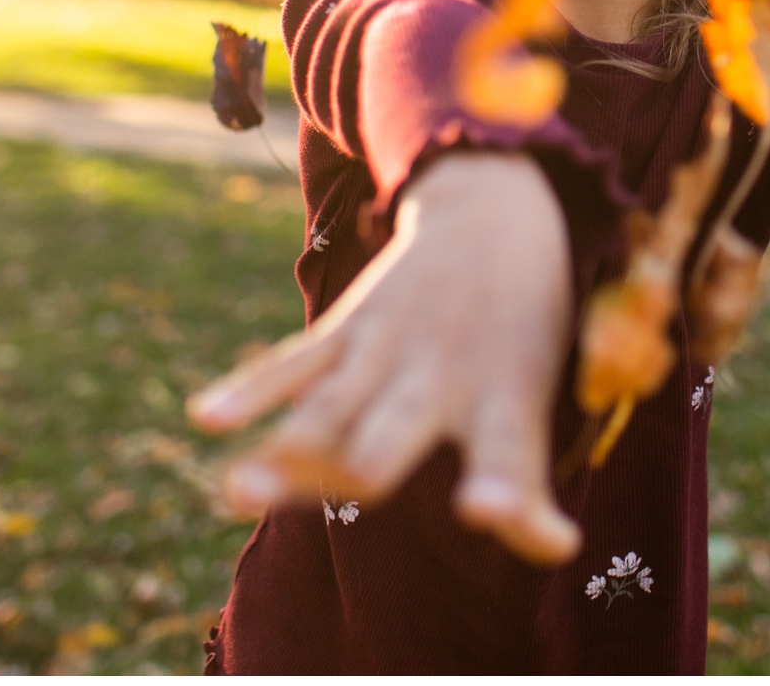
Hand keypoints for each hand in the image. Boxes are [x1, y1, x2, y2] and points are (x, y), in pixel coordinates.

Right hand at [189, 152, 582, 564]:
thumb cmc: (520, 336)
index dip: (504, 488)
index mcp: (507, 399)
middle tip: (352, 484)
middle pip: (396, 431)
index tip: (485, 509)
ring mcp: (387, 347)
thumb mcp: (535, 405)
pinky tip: (205, 416)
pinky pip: (294, 363)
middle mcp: (443, 373)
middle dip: (368, 461)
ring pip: (330, 407)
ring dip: (288, 448)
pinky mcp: (347, 327)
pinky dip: (250, 388)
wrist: (492, 216)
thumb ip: (528, 487)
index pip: (510, 452)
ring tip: (238, 492)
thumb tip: (564, 551)